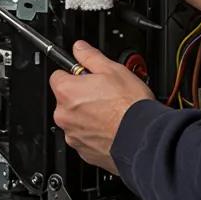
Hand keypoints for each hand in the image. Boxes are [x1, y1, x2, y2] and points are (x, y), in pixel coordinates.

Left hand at [49, 41, 153, 173]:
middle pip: (66, 99)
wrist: (143, 137)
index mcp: (67, 91)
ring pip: (75, 119)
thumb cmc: (129, 106)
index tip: (86, 76)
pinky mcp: (84, 151)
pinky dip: (94, 132)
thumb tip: (79, 48)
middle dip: (81, 96)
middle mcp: (64, 115)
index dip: (74, 74)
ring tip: (110, 112)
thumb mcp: (112, 69)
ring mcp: (73, 135)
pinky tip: (110, 127)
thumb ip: (90, 56)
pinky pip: (84, 137)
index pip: (58, 76)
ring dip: (87, 115)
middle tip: (103, 94)